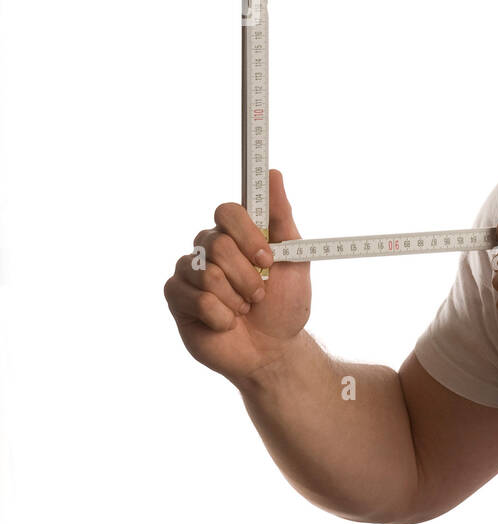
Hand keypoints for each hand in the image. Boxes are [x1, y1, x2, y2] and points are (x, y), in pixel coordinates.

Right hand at [163, 168, 311, 383]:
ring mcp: (189, 272)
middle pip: (217, 243)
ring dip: (237, 298)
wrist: (273, 349)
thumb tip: (273, 173)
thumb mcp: (295, 259)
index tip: (268, 257)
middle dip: (247, 275)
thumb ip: (281, 217)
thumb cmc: (284, 303)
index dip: (247, 234)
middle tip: (260, 293)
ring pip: (208, 273)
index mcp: (236, 234)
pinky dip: (222, 316)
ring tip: (245, 308)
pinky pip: (197, 299)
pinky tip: (227, 322)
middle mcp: (208, 247)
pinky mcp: (177, 298)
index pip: (227, 211)